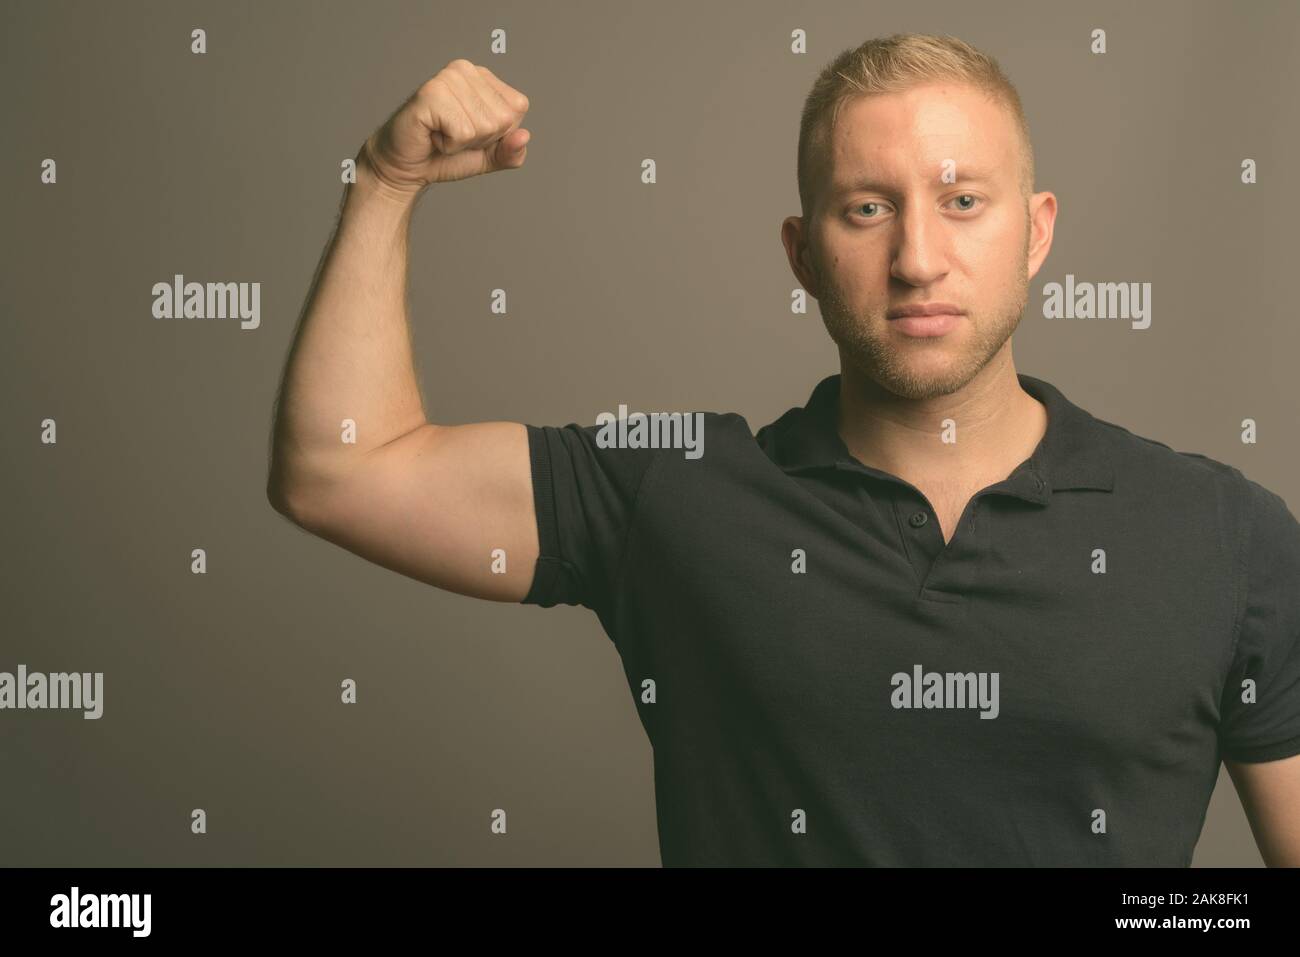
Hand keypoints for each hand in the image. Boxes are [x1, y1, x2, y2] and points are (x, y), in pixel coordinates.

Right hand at [360, 58, 530, 196]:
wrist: (406, 167)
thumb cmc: (444, 156)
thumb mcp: (489, 157)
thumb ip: (512, 151)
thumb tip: (524, 136)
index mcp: (483, 77)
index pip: (517, 109)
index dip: (498, 134)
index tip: (470, 134)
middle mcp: (466, 69)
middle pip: (502, 119)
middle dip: (480, 140)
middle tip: (452, 136)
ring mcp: (448, 78)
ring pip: (484, 126)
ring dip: (462, 143)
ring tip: (442, 134)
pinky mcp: (431, 93)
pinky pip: (463, 132)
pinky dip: (449, 145)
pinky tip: (433, 134)